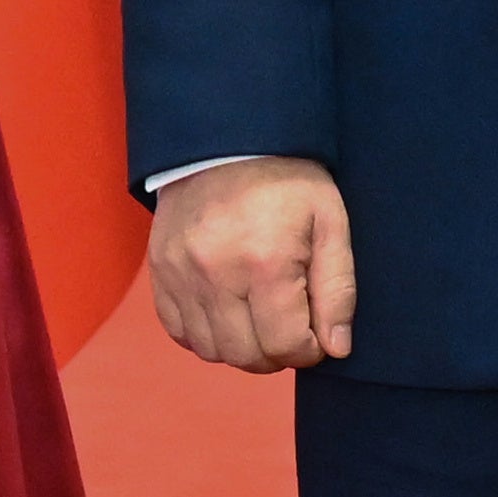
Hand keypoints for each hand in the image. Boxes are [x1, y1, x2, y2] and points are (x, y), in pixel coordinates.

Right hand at [149, 156, 353, 372]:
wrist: (226, 141)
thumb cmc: (288, 181)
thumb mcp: (331, 223)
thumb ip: (337, 289)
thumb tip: (336, 348)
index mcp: (265, 262)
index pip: (284, 345)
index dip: (307, 350)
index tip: (315, 334)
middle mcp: (215, 274)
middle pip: (245, 355)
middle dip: (276, 354)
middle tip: (289, 328)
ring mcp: (180, 274)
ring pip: (210, 350)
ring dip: (240, 347)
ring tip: (259, 318)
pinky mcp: (160, 272)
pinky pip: (179, 331)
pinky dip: (205, 334)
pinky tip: (228, 311)